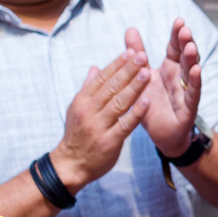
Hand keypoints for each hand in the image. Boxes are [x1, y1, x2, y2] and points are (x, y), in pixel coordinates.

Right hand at [51, 49, 150, 190]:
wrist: (70, 165)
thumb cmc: (76, 134)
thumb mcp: (77, 109)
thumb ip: (89, 88)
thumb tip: (95, 67)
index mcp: (83, 100)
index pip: (102, 78)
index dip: (117, 64)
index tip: (131, 51)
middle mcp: (90, 111)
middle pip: (111, 87)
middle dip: (128, 70)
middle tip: (142, 55)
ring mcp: (99, 126)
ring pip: (119, 103)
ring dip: (134, 86)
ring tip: (147, 72)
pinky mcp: (109, 141)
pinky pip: (125, 125)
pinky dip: (136, 113)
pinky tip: (147, 101)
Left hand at [128, 21, 201, 156]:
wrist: (159, 134)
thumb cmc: (152, 104)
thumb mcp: (141, 76)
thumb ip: (138, 53)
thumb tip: (131, 29)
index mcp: (169, 69)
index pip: (174, 48)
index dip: (177, 35)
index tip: (179, 21)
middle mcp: (180, 77)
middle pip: (185, 57)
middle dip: (186, 43)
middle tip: (185, 30)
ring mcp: (186, 91)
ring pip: (191, 73)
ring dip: (192, 60)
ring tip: (190, 47)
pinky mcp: (188, 108)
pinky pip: (192, 93)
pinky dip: (195, 82)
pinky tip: (196, 71)